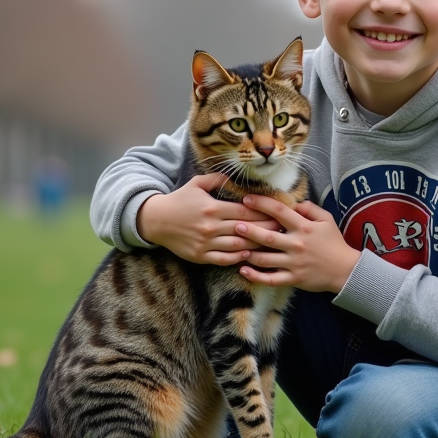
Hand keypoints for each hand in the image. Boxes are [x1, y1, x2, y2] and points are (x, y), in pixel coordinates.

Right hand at [137, 174, 279, 265]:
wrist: (156, 220)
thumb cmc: (179, 200)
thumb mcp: (197, 184)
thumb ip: (217, 179)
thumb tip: (235, 177)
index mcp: (213, 208)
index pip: (245, 211)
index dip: (263, 213)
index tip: (277, 214)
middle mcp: (210, 227)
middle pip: (245, 229)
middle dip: (266, 229)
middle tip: (282, 229)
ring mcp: (205, 243)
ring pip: (237, 247)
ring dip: (255, 245)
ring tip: (271, 244)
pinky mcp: (200, 256)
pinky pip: (223, 260)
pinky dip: (238, 258)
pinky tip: (248, 255)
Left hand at [234, 196, 360, 292]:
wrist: (345, 270)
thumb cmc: (334, 243)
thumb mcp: (327, 220)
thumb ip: (310, 208)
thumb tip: (294, 202)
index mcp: (304, 228)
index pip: (280, 212)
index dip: (262, 204)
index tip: (247, 199)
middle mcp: (296, 245)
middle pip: (268, 236)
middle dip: (249, 230)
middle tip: (234, 225)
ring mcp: (293, 264)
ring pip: (265, 259)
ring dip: (248, 252)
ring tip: (235, 246)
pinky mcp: (293, 279)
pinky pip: (270, 279)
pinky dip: (255, 276)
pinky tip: (243, 270)